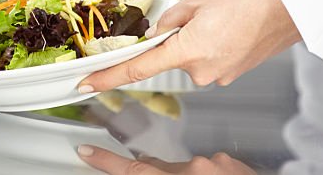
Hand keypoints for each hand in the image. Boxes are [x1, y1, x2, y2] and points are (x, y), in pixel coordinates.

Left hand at [77, 0, 300, 92]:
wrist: (287, 12)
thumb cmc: (247, 1)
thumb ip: (168, 19)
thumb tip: (152, 33)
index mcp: (188, 49)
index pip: (138, 68)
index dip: (109, 76)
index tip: (88, 82)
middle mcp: (201, 70)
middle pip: (168, 57)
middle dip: (173, 37)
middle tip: (198, 16)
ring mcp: (217, 76)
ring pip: (188, 57)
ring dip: (194, 40)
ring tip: (218, 20)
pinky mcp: (229, 75)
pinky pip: (206, 60)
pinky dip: (209, 45)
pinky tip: (226, 30)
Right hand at [78, 146, 256, 174]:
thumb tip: (141, 169)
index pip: (133, 170)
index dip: (106, 161)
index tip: (88, 152)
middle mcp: (196, 168)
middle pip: (159, 167)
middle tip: (141, 174)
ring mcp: (218, 164)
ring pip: (188, 170)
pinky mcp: (234, 164)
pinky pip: (212, 169)